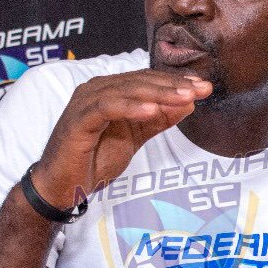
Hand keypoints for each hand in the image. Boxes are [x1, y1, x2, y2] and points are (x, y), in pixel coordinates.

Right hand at [30, 70, 212, 207]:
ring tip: (185, 97)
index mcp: (110, 90)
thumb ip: (158, 120)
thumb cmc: (93, 159)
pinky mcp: (78, 120)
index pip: (147, 81)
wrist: (62, 186)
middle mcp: (97, 90)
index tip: (204, 87)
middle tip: (202, 89)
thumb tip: (188, 103)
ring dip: (159, 93)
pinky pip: (107, 108)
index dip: (176, 82)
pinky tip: (152, 110)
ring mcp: (86, 103)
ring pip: (127, 91)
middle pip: (140, 81)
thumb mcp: (134, 138)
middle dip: (174, 85)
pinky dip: (131, 107)